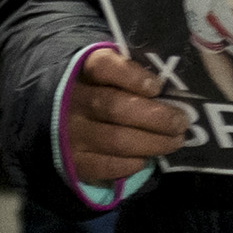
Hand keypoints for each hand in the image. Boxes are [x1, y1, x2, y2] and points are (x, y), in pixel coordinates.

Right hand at [66, 49, 187, 183]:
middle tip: (181, 121)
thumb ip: (131, 73)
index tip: (157, 86)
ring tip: (175, 141)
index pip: (104, 66)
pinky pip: (107, 165)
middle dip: (156, 117)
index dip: (132, 76)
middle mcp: (71, 101)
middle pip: (116, 107)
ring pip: (116, 140)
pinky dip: (132, 163)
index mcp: (82, 70)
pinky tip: (146, 157)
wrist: (52, 117)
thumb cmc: (95, 88)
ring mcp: (69, 134)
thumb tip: (170, 86)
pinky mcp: (73, 162)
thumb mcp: (105, 72)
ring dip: (153, 142)